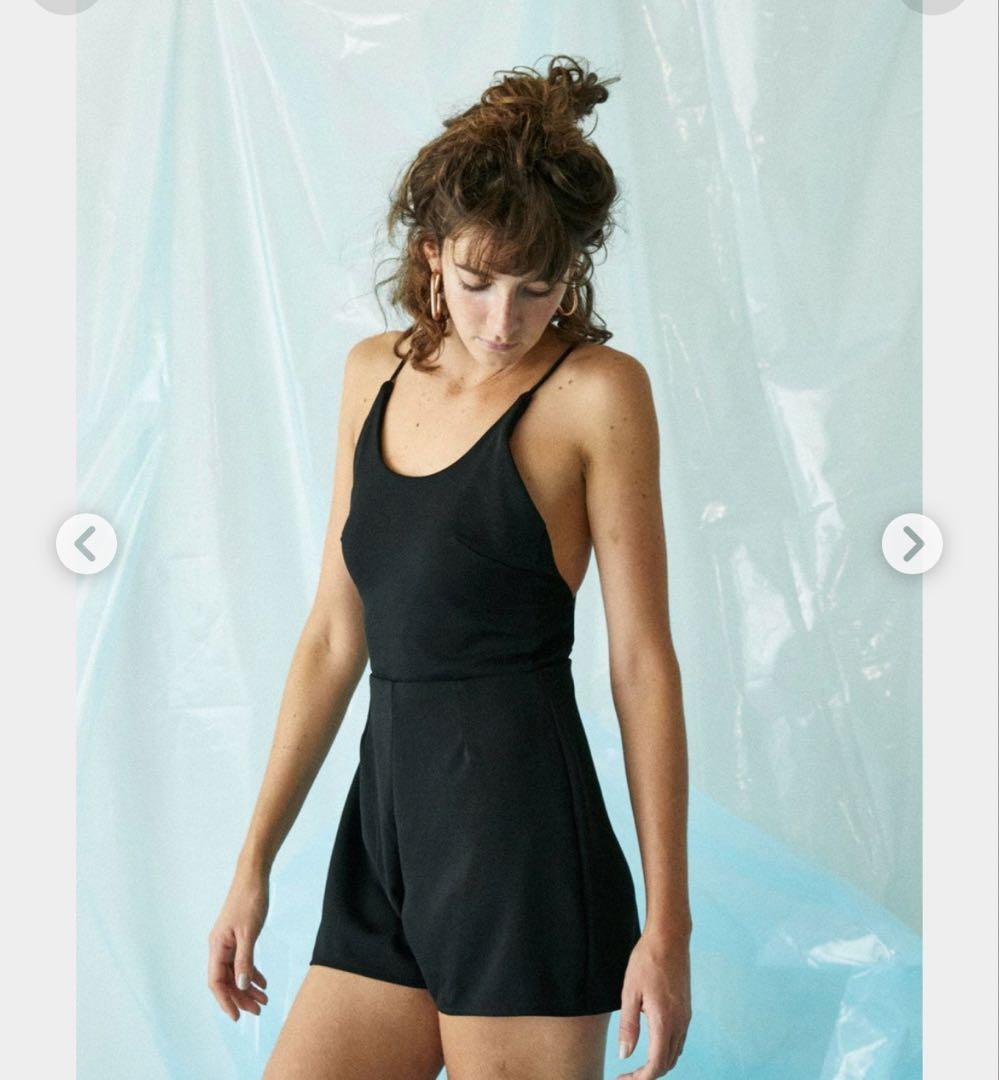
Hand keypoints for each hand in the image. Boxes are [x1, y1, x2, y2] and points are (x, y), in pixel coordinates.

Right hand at [207, 866, 270, 1020]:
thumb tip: (242, 985)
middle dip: (241, 997)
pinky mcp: (238, 936)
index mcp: (217, 946)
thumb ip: (245, 960)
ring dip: (248, 987)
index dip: (225, 1001)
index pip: (216, 982)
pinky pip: (242, 961)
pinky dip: (252, 972)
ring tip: (264, 1000)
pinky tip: (263, 982)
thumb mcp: (249, 932)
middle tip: (259, 1010)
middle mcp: (219, 947)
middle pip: (227, 980)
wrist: (254, 876)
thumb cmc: (250, 900)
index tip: (237, 1017)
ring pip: (235, 972)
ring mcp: (229, 942)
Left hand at [616, 930, 691, 1077]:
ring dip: (658, 1063)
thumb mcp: (630, 992)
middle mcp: (680, 1022)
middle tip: (627, 1075)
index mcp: (664, 1021)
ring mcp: (686, 1016)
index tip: (623, 1079)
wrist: (669, 937)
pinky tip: (651, 1043)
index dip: (640, 1078)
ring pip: (675, 1052)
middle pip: (667, 1063)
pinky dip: (666, 1050)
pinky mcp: (686, 1009)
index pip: (656, 1064)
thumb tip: (624, 1055)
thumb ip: (628, 1026)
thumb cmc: (646, 960)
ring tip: (637, 1064)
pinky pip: (679, 1039)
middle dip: (648, 1074)